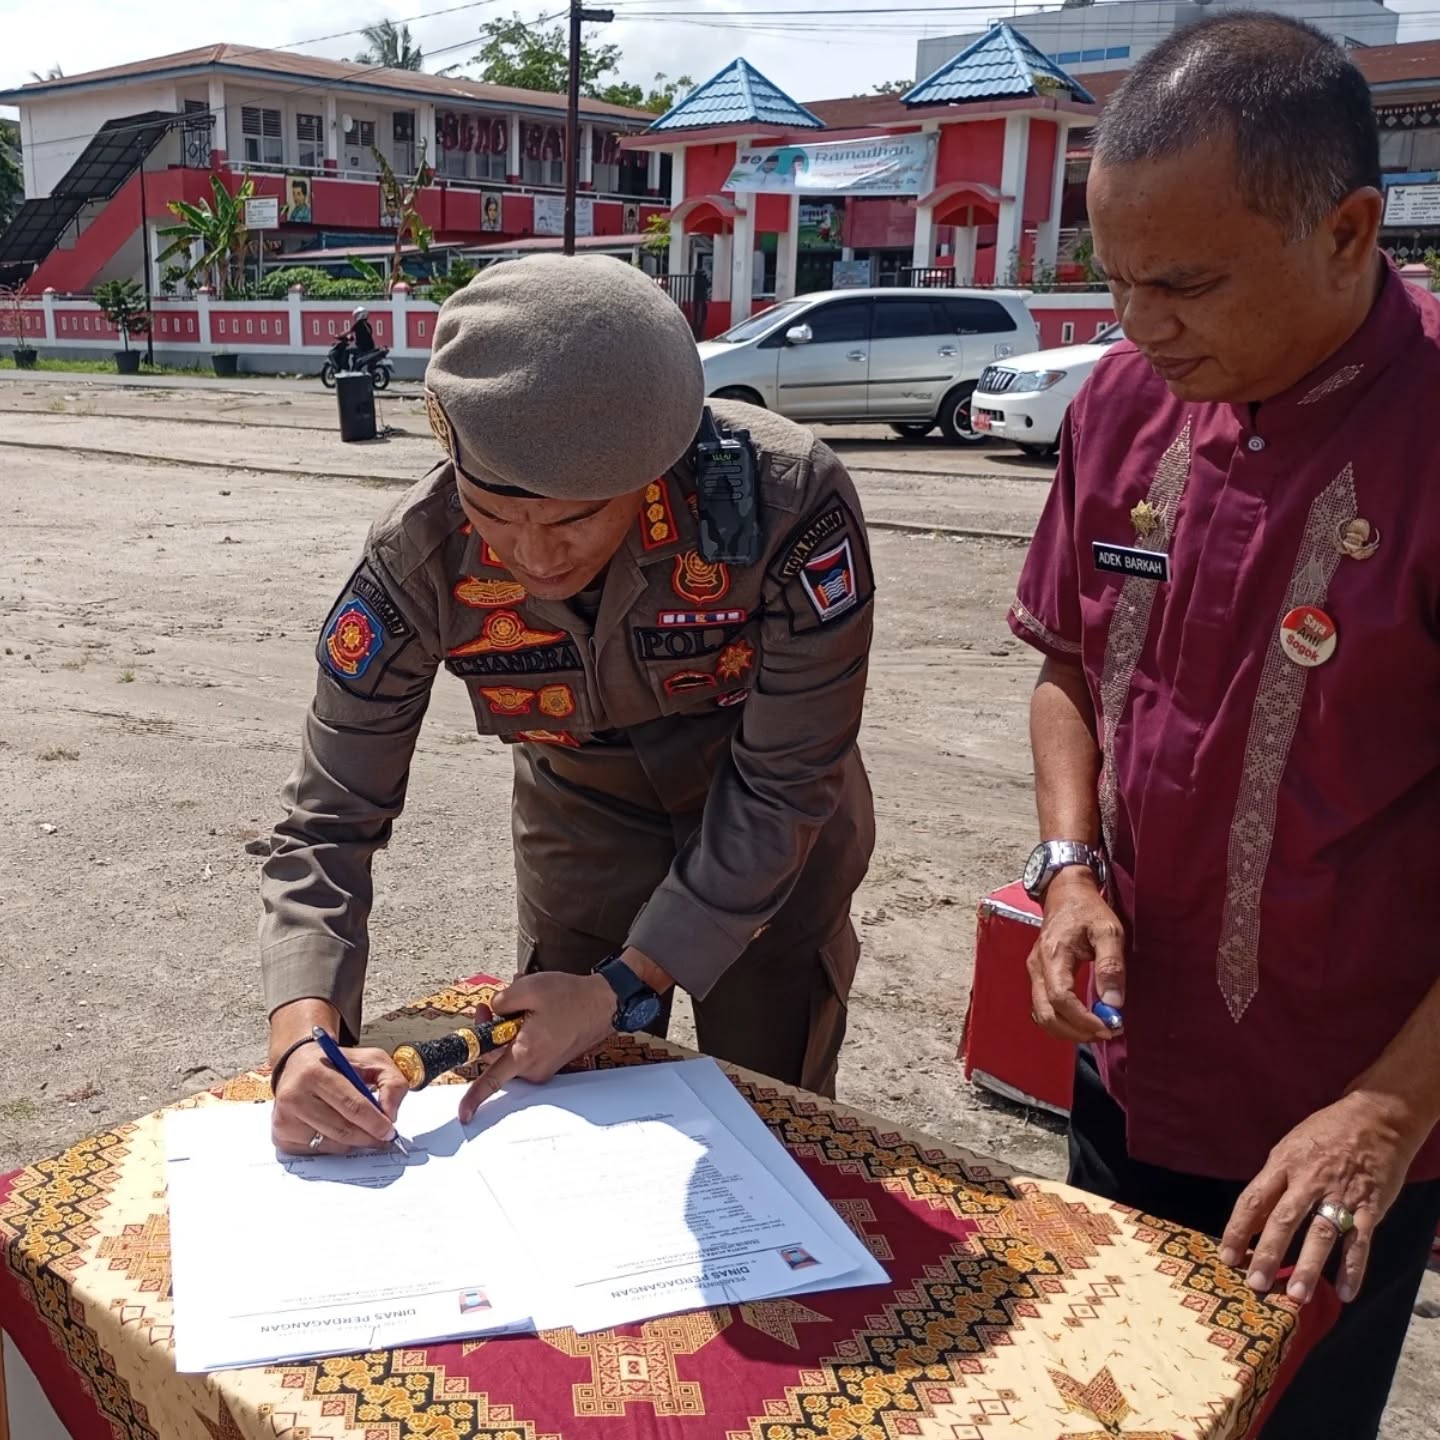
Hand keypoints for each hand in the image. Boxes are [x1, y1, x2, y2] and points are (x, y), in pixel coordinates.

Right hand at [270, 1040, 407, 1154]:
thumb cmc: (337, 1064)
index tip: (390, 1131)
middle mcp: (294, 1096)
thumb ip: (391, 1082)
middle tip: (384, 1137)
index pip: (351, 1105)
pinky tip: (338, 1130)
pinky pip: (318, 1151)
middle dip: (368, 1137)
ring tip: (362, 1129)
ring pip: (332, 1144)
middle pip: (342, 1129)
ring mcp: (285, 1118)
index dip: (374, 1122)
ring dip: (354, 1142)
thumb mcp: (371, 1060)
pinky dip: (335, 1146)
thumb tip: (390, 1114)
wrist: (298, 1064)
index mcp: (316, 1072)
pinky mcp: (282, 1136)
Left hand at [458, 971, 615, 1123]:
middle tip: (490, 1008)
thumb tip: (491, 1011)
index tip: (463, 1113)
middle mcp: (534, 1067)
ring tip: (523, 1004)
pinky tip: (535, 1012)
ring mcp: (544, 1067)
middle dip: (490, 1031)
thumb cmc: (571, 997)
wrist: (603, 1003)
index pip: (493, 1080)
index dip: (475, 1097)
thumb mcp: (528, 987)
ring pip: (511, 1051)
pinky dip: (524, 1032)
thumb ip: (500, 1001)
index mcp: (525, 1052)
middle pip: (496, 1056)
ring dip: (509, 1028)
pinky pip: (526, 1050)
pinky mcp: (551, 1062)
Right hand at [1026, 868, 1125, 1042]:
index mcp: (1053, 954)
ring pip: (1041, 1015)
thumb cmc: (1088, 910)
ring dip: (1067, 1030)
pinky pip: (1042, 1008)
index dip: (1083, 1020)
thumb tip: (1113, 1004)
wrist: (1066, 893)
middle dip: (1075, 1031)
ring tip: (1097, 1029)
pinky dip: (1061, 1021)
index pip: (1061, 999)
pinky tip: (1082, 1021)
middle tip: (1106, 1032)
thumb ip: (1111, 966)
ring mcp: (1034, 972)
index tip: (1109, 1027)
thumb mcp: (1109, 931)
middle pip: (1045, 1014)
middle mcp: (1037, 967)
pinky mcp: (1038, 976)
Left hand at [1218, 1091, 1423, 1304]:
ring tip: (1296, 1295)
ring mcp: (1340, 1194)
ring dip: (1309, 1266)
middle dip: (1268, 1252)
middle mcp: (1309, 1180)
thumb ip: (1271, 1186)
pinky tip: (1345, 1292)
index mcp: (1283, 1164)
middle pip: (1283, 1219)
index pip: (1253, 1200)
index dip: (1238, 1229)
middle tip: (1256, 1283)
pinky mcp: (1369, 1205)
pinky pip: (1360, 1240)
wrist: (1375, 1119)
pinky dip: (1353, 1268)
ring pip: (1321, 1233)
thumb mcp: (1289, 1151)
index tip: (1227, 1257)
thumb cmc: (1324, 1135)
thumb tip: (1249, 1224)